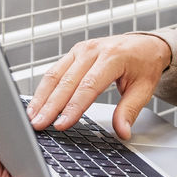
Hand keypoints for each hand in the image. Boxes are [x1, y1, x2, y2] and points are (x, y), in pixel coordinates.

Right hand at [26, 34, 171, 139]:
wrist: (145, 44)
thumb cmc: (144, 65)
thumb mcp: (144, 89)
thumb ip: (130, 111)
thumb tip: (122, 132)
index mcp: (112, 57)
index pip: (88, 86)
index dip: (73, 107)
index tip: (61, 124)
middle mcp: (92, 50)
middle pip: (66, 81)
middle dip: (50, 106)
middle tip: (39, 125)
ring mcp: (80, 50)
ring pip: (55, 74)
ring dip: (41, 97)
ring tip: (31, 117)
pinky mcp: (73, 53)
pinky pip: (54, 71)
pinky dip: (43, 89)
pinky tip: (36, 103)